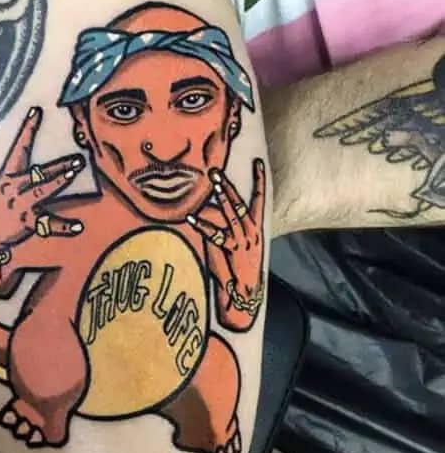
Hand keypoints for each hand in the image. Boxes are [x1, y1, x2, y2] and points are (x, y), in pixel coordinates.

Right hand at [0, 106, 84, 259]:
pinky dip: (63, 226)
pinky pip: (48, 224)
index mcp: (7, 175)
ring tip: (74, 172)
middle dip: (57, 164)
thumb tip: (40, 161)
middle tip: (76, 157)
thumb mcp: (2, 186)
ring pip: (42, 190)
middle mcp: (13, 187)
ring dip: (59, 180)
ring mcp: (19, 204)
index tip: (37, 111)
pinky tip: (78, 226)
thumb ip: (20, 174)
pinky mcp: (25, 222)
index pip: (18, 148)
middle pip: (37, 171)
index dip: (27, 129)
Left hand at [187, 159, 265, 298]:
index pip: (260, 199)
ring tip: (213, 184)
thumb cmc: (238, 267)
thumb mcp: (236, 242)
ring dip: (221, 198)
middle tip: (216, 170)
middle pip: (240, 203)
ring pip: (232, 214)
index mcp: (256, 228)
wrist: (244, 292)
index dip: (259, 180)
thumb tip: (207, 207)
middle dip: (228, 186)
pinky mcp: (232, 251)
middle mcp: (252, 232)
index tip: (258, 161)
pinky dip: (202, 225)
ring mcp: (243, 241)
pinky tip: (191, 217)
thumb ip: (226, 225)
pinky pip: (216, 234)